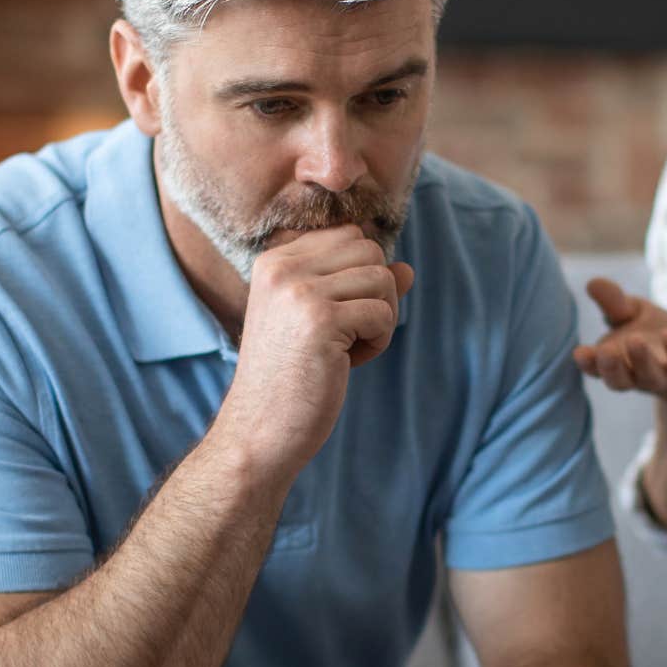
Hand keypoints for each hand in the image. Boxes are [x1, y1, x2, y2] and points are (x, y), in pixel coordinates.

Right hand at [215, 225, 413, 473]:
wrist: (258, 430)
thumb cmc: (292, 378)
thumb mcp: (323, 321)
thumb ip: (359, 288)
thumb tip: (408, 269)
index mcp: (275, 260)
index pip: (349, 236)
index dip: (359, 277)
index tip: (337, 317)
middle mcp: (282, 268)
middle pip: (369, 251)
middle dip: (376, 293)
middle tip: (350, 335)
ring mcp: (299, 292)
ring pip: (382, 278)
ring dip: (380, 319)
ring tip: (349, 349)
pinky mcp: (321, 320)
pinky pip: (382, 313)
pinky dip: (379, 342)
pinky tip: (349, 364)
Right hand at [571, 278, 666, 414]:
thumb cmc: (661, 343)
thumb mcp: (637, 316)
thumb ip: (614, 304)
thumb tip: (592, 282)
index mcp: (621, 365)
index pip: (599, 369)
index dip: (589, 363)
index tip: (579, 353)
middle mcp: (641, 377)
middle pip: (621, 380)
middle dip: (611, 367)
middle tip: (605, 352)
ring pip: (652, 377)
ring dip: (642, 360)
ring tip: (634, 340)